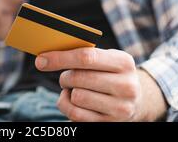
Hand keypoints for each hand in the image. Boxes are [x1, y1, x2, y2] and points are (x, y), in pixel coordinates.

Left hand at [35, 48, 166, 121]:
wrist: (137, 100)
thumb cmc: (112, 74)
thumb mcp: (108, 59)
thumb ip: (85, 54)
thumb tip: (47, 57)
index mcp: (124, 62)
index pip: (86, 57)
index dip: (60, 58)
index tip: (41, 60)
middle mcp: (126, 86)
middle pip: (78, 78)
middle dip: (65, 76)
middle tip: (66, 77)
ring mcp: (120, 108)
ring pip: (76, 97)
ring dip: (68, 92)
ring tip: (76, 89)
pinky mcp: (111, 124)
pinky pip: (76, 114)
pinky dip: (68, 106)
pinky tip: (74, 100)